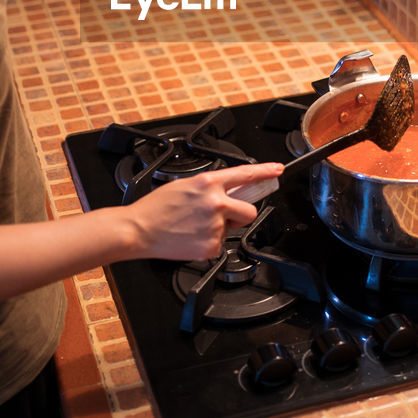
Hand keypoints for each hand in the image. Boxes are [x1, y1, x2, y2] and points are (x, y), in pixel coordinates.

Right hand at [126, 162, 281, 260]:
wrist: (139, 229)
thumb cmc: (156, 207)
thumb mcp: (185, 185)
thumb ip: (210, 187)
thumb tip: (229, 191)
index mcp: (208, 183)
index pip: (245, 174)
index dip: (266, 171)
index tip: (277, 170)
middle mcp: (215, 203)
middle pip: (249, 211)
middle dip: (241, 215)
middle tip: (223, 216)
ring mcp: (214, 226)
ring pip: (231, 229)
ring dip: (219, 229)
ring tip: (194, 226)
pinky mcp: (210, 246)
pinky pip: (219, 244)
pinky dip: (208, 243)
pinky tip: (191, 237)